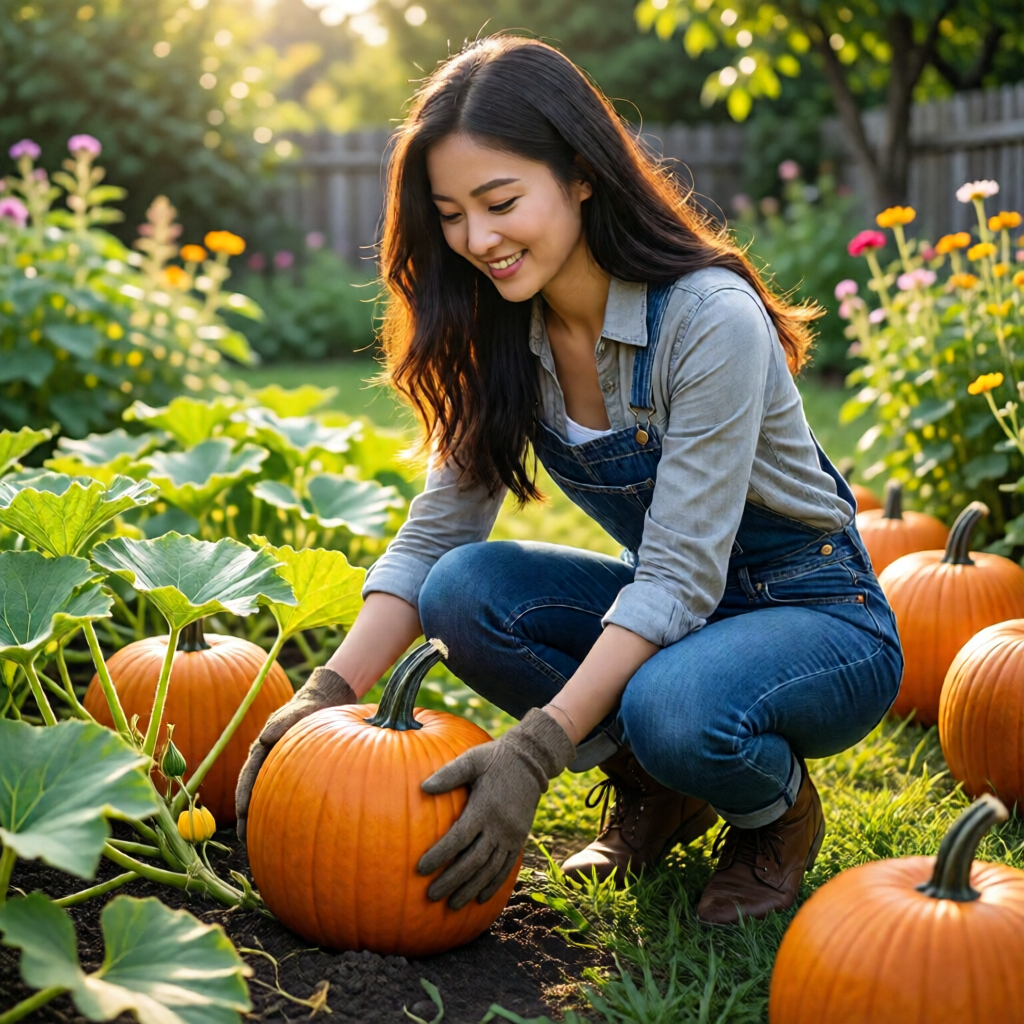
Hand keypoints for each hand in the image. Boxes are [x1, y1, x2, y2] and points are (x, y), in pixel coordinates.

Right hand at [235, 666, 355, 840]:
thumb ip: (283, 722)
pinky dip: (278, 810)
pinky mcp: (290, 772)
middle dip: (246, 815)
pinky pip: (281, 793)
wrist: (325, 702)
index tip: (242, 814)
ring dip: (259, 817)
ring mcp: (277, 767)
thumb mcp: (297, 711)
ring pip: (264, 795)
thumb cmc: (309, 707)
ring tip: (258, 843)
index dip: (243, 795)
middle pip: (251, 790)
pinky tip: (285, 828)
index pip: (247, 775)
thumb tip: (264, 737)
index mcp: (262, 747)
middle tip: (244, 839)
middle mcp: (265, 760)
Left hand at [417, 709, 575, 908]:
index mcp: (484, 808)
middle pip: (473, 861)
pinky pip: (506, 866)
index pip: (458, 838)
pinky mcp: (520, 838)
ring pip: (490, 869)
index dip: (440, 855)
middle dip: (451, 880)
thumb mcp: (472, 760)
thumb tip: (423, 787)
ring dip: (471, 888)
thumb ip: (449, 774)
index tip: (420, 869)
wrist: (531, 761)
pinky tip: (481, 897)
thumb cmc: (494, 758)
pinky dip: (494, 884)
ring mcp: (511, 835)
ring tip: (453, 905)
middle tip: (431, 895)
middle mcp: (499, 826)